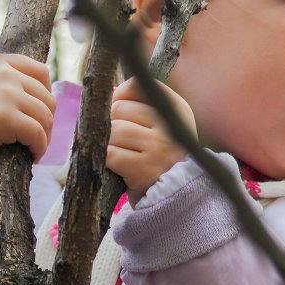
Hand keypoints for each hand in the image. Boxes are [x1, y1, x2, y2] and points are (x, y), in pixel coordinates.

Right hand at [0, 53, 55, 161]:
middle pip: (46, 98)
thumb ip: (5, 84)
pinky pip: (38, 134)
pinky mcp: (5, 117)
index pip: (41, 72)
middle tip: (37, 138)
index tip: (41, 113)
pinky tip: (32, 156)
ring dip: (44, 137)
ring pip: (45, 117)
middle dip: (46, 121)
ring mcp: (5, 93)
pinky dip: (39, 148)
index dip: (46, 95)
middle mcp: (3, 73)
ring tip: (34, 148)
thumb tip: (47, 96)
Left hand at [107, 77, 196, 206]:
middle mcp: (171, 126)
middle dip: (111, 121)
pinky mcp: (143, 169)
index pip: (138, 86)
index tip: (118, 109)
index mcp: (178, 109)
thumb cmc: (163, 156)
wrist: (177, 197)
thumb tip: (111, 89)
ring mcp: (159, 147)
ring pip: (114, 130)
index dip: (120, 95)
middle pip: (120, 108)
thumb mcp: (164, 126)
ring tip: (119, 153)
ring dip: (108, 143)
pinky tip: (115, 165)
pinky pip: (110, 153)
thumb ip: (141, 105)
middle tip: (118, 138)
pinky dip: (106, 159)